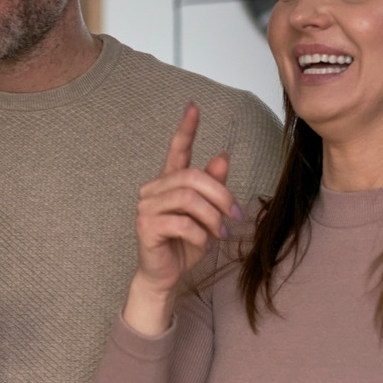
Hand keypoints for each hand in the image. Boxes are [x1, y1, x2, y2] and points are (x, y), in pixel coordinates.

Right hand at [124, 105, 236, 336]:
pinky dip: (200, 233)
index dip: (185, 128)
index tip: (193, 106)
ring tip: (222, 233)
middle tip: (236, 216)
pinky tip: (205, 243)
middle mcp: (154, 189)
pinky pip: (182, 223)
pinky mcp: (146, 226)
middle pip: (192, 177)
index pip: (176, 149)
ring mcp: (147, 207)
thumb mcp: (207, 215)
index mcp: (169, 182)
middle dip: (220, 195)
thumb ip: (214, 187)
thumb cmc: (185, 244)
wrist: (166, 275)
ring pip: (189, 199)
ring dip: (213, 217)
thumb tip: (223, 156)